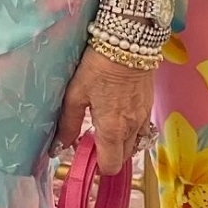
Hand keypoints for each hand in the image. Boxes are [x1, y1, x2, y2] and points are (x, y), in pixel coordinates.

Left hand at [54, 45, 154, 175]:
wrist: (128, 40)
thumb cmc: (98, 66)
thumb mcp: (76, 93)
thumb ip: (68, 123)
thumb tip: (58, 148)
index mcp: (112, 130)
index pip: (110, 166)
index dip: (98, 165)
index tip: (86, 151)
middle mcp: (131, 128)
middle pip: (123, 158)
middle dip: (109, 154)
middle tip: (94, 136)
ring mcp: (144, 116)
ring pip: (135, 144)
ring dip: (122, 142)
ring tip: (108, 123)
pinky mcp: (150, 103)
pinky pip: (142, 128)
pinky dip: (132, 128)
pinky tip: (120, 111)